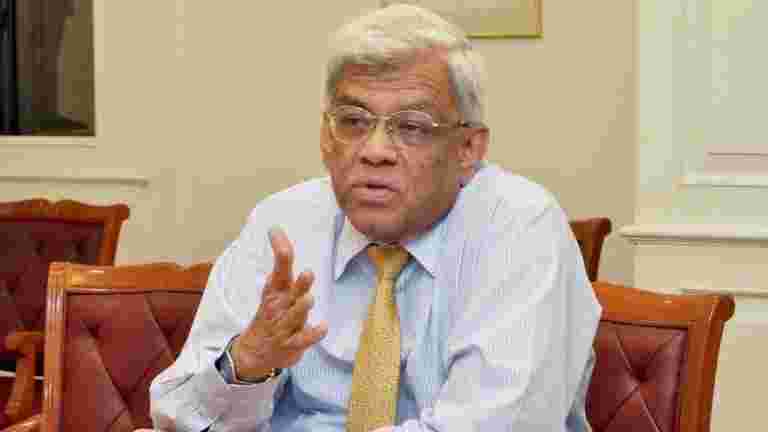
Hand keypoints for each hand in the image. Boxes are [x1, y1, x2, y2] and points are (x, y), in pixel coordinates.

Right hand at [231, 227, 327, 379]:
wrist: (254, 352)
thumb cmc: (271, 315)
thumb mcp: (275, 290)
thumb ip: (282, 266)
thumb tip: (279, 234)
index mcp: (276, 291)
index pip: (279, 268)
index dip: (280, 250)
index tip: (276, 231)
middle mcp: (280, 306)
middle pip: (290, 292)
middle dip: (299, 284)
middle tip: (308, 273)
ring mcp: (284, 326)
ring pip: (295, 316)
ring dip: (302, 308)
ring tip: (309, 299)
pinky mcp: (291, 344)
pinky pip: (303, 339)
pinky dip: (312, 334)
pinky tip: (323, 327)